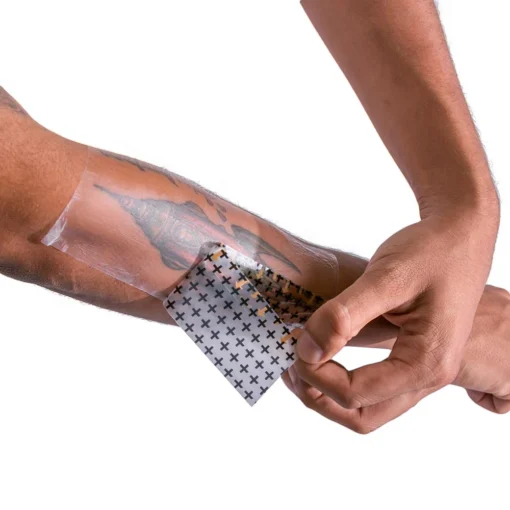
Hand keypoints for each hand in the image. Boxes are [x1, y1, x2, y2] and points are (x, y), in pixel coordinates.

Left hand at [287, 210, 498, 432]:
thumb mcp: (387, 278)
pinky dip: (342, 381)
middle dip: (318, 398)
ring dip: (328, 394)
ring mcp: (422, 370)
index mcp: (426, 362)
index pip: (355, 393)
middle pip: (362, 416)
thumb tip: (307, 350)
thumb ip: (344, 315)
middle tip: (291, 367)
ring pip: (368, 408)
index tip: (294, 345)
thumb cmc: (432, 252)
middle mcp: (428, 376)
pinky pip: (374, 387)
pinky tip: (323, 355)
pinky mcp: (412, 357)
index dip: (315, 374)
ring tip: (300, 365)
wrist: (461, 236)